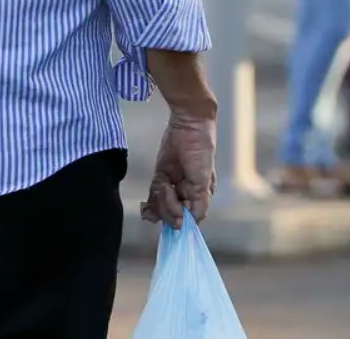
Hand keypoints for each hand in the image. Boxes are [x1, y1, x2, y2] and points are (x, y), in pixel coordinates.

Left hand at [141, 104, 217, 228]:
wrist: (188, 125)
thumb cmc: (201, 151)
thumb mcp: (204, 180)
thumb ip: (199, 204)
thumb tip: (189, 225)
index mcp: (201, 196)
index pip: (189, 219)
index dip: (180, 220)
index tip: (175, 220)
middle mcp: (187, 194)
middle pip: (173, 215)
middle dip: (167, 208)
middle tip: (167, 190)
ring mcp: (173, 186)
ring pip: (161, 208)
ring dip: (158, 203)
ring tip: (162, 185)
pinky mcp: (161, 177)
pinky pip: (153, 198)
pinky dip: (149, 203)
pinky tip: (146, 205)